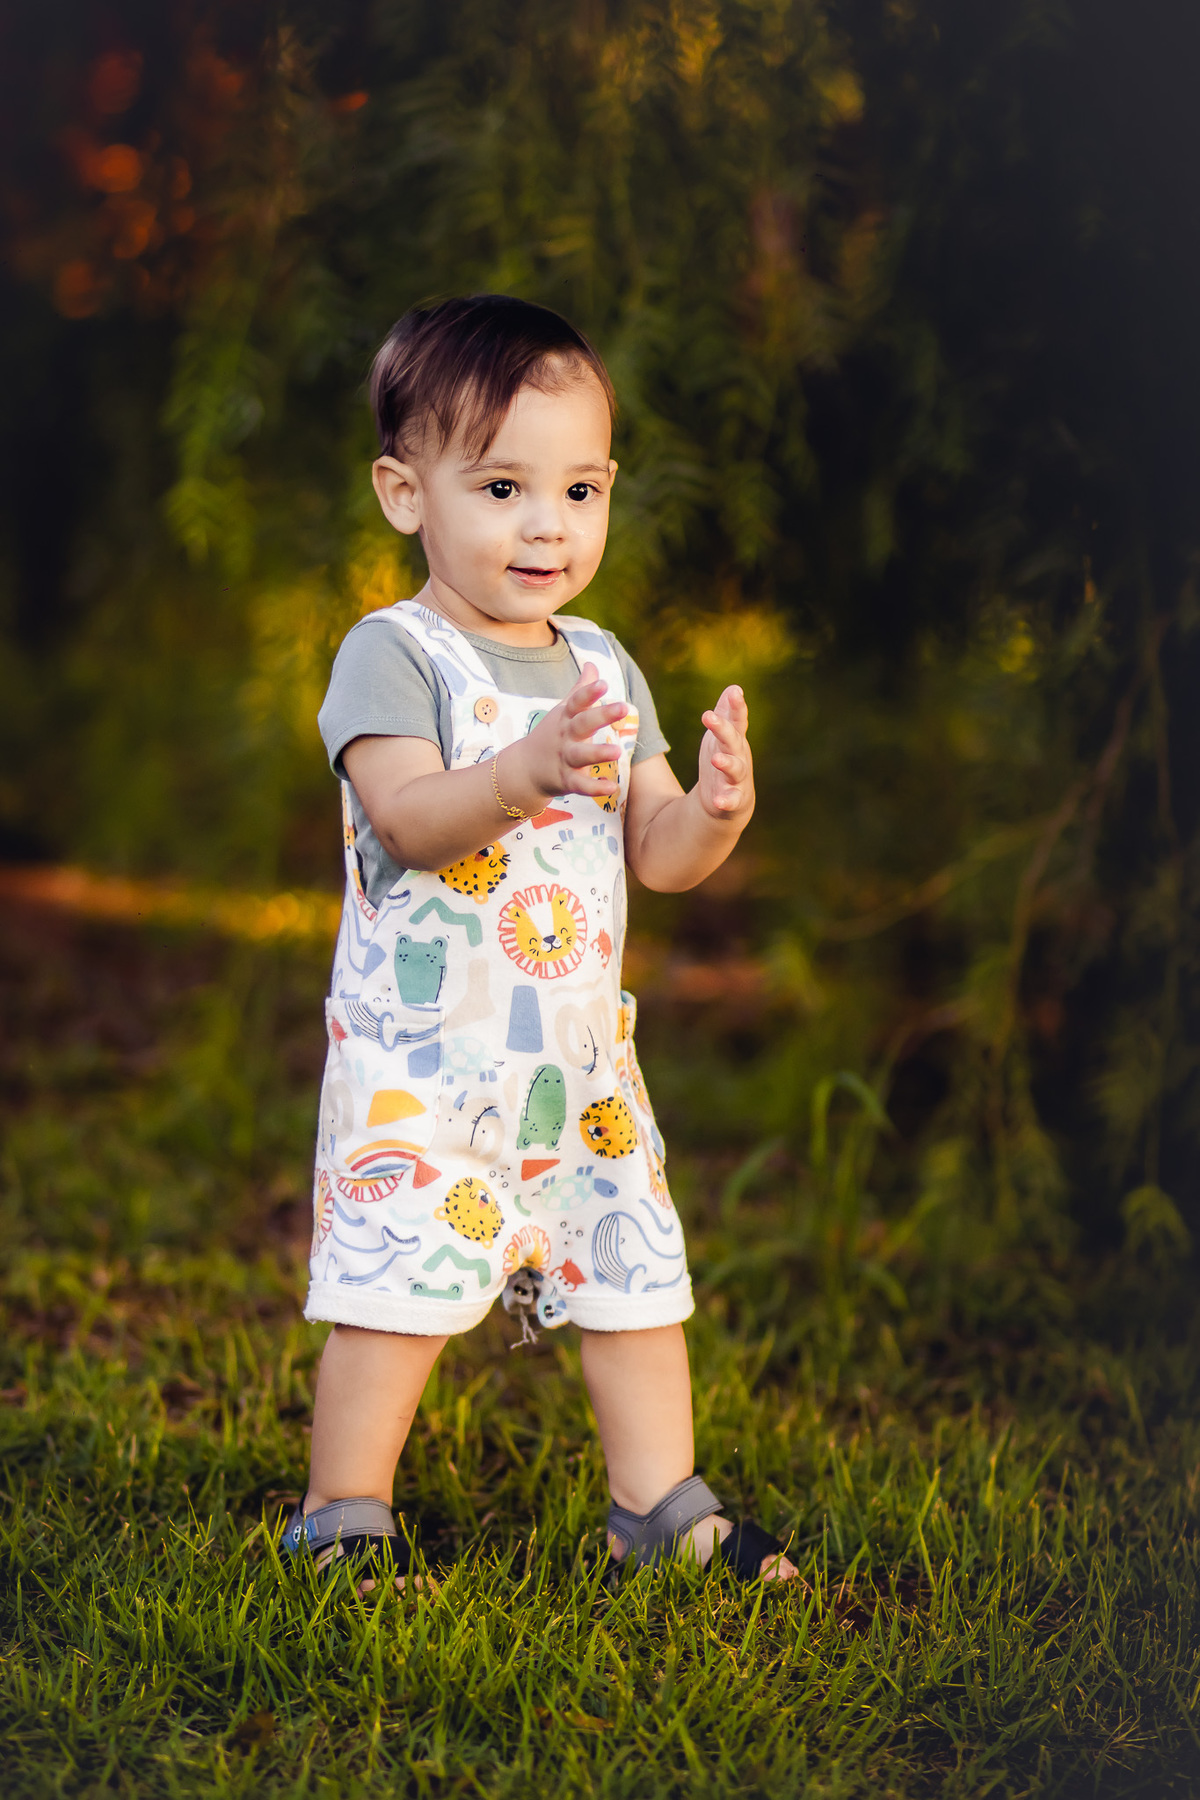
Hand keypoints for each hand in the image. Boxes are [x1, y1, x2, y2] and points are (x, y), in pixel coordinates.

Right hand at [503, 662, 628, 804]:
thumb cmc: (551, 735)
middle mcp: (566, 736)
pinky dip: (594, 787)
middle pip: (582, 723)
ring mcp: (565, 758)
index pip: (577, 701)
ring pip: (581, 755)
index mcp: (566, 717)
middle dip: (601, 715)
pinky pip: (580, 784)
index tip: (603, 683)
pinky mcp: (566, 780)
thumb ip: (580, 689)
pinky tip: (611, 787)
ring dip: (598, 752)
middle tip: (623, 707)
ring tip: (617, 751)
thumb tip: (593, 664)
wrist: (524, 769)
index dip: (589, 692)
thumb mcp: (563, 710)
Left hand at [697, 685, 753, 819]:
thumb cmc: (726, 759)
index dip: (737, 706)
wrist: (732, 801)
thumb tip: (734, 687)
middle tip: (708, 715)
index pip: (737, 719)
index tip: (734, 692)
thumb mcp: (724, 735)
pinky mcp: (733, 799)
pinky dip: (726, 800)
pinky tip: (719, 801)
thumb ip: (727, 713)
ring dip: (726, 763)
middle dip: (722, 728)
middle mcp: (739, 756)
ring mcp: (737, 778)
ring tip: (715, 759)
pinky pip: (731, 800)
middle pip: (732, 740)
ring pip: (735, 769)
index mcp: (734, 739)